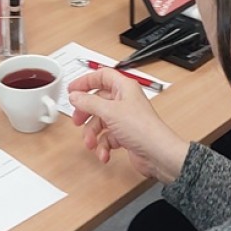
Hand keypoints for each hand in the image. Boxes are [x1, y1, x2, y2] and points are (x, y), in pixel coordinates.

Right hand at [68, 66, 189, 181]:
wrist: (158, 154)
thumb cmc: (142, 129)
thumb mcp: (109, 112)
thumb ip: (89, 102)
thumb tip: (75, 96)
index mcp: (124, 88)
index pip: (102, 76)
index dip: (86, 81)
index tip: (72, 89)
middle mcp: (125, 101)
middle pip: (98, 101)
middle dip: (86, 113)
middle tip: (77, 121)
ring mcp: (125, 118)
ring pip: (101, 121)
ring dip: (93, 134)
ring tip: (91, 143)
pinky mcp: (125, 135)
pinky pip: (107, 137)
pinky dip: (103, 145)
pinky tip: (104, 153)